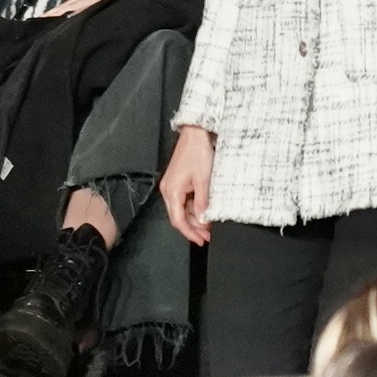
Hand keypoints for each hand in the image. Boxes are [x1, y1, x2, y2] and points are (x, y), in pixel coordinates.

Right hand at [159, 124, 214, 244]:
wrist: (195, 134)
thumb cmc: (197, 152)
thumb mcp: (204, 181)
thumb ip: (202, 203)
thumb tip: (203, 220)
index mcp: (172, 191)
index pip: (178, 221)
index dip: (190, 233)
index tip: (201, 241)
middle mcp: (168, 190)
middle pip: (179, 216)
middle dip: (194, 228)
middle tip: (208, 235)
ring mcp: (172, 185)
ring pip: (182, 209)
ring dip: (194, 218)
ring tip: (209, 224)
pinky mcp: (177, 181)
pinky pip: (183, 200)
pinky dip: (193, 208)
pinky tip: (203, 210)